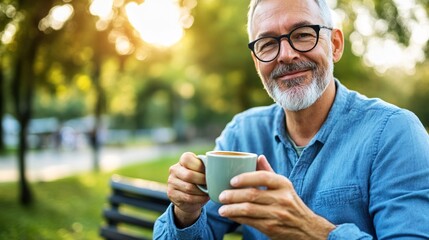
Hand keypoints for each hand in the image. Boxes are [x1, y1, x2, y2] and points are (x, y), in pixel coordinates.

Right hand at [167, 152, 209, 227]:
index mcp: (182, 160)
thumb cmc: (200, 180)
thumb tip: (220, 168)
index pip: (187, 159)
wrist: (188, 198)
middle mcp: (174, 169)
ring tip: (208, 191)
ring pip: (189, 188)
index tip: (208, 172)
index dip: (199, 166)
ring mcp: (171, 182)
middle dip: (202, 180)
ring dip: (201, 191)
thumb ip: (207, 167)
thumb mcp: (202, 171)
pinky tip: (204, 197)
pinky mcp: (171, 194)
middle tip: (209, 184)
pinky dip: (199, 198)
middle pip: (189, 175)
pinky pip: (188, 197)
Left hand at [218, 155, 335, 239]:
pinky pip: (250, 222)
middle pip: (252, 194)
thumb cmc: (291, 204)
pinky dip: (237, 218)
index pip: (263, 177)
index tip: (232, 180)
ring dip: (232, 209)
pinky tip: (230, 216)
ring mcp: (277, 214)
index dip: (246, 178)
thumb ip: (269, 172)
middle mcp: (282, 198)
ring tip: (222, 209)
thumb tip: (258, 156)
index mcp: (284, 184)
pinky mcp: (272, 228)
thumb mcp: (285, 187)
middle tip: (221, 195)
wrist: (308, 229)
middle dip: (233, 195)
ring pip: (249, 209)